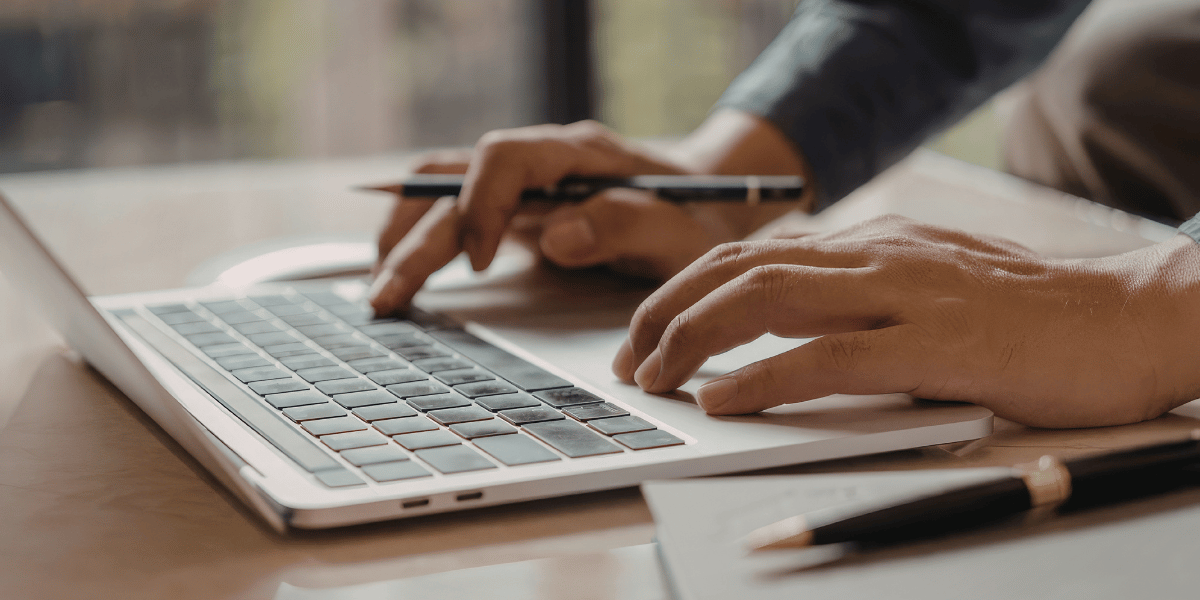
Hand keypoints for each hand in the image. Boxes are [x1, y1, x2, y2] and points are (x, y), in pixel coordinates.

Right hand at [369, 111, 810, 313]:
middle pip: (453, 179)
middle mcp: (539, 162)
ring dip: (403, 236)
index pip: (502, 157)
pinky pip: (452, 213)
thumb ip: (623, 226)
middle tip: (387, 295)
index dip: (479, 205)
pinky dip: (419, 240)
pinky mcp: (515, 212)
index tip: (478, 263)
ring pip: (439, 192)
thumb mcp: (677, 231)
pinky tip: (401, 273)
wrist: (709, 203)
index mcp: (576, 154)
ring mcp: (522, 186)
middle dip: (415, 237)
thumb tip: (556, 236)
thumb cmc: (697, 218)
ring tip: (379, 290)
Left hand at [614, 215, 1199, 427]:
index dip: (686, 289)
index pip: (752, 252)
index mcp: (872, 242)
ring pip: (763, 300)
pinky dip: (759, 379)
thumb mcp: (933, 285)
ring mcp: (901, 295)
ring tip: (654, 378)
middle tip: (631, 360)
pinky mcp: (930, 344)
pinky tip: (722, 400)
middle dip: (666, 312)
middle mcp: (875, 255)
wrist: (1129, 318)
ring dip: (692, 340)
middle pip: (737, 269)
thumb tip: (796, 325)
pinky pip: (822, 357)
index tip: (649, 329)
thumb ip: (867, 295)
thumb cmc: (1033, 314)